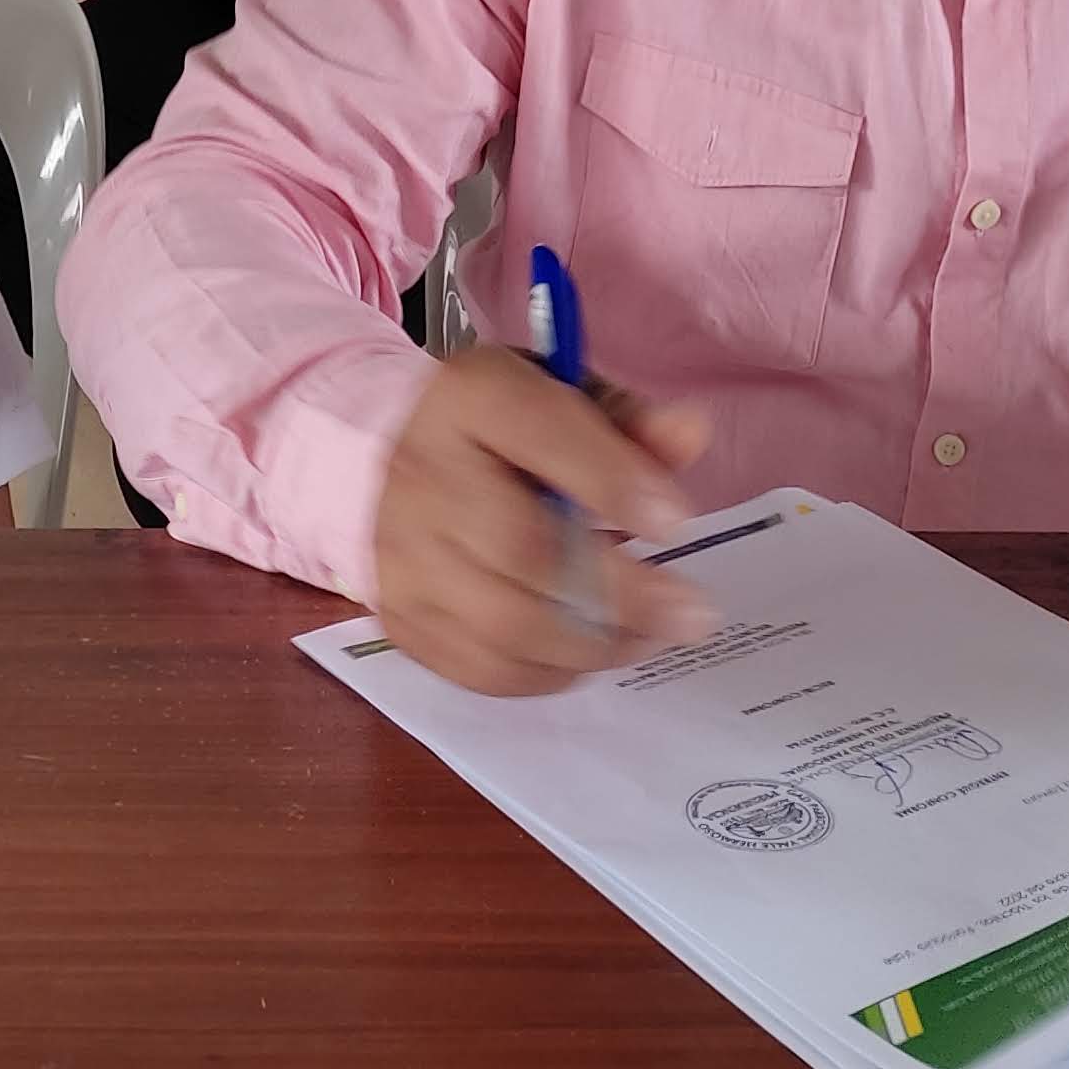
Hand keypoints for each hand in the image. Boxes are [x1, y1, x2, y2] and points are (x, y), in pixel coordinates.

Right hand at [368, 349, 719, 695]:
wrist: (379, 459)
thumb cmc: (492, 428)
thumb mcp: (558, 395)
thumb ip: (624, 419)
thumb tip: (688, 434)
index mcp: (468, 398)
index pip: (538, 430)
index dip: (612, 480)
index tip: (674, 521)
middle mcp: (421, 476)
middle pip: (523, 549)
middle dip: (621, 592)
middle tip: (689, 613)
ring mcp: (402, 557)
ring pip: (504, 626)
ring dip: (594, 644)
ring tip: (648, 637)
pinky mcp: (401, 619)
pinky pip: (482, 670)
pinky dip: (548, 674)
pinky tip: (588, 652)